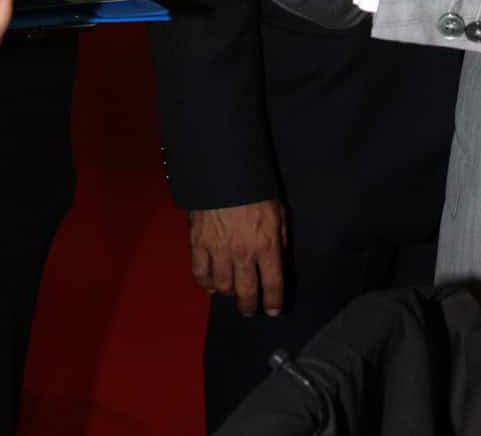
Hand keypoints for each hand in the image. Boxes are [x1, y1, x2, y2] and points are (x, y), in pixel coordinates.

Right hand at [189, 199, 286, 315]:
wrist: (224, 171)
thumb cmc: (255, 189)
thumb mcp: (278, 211)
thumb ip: (281, 239)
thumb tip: (281, 261)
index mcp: (267, 245)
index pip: (273, 285)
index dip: (274, 302)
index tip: (273, 310)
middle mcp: (243, 253)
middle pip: (246, 292)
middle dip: (249, 306)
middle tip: (250, 310)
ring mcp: (219, 250)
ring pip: (222, 287)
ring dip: (228, 294)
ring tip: (231, 293)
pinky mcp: (199, 244)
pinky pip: (200, 274)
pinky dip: (205, 283)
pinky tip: (211, 283)